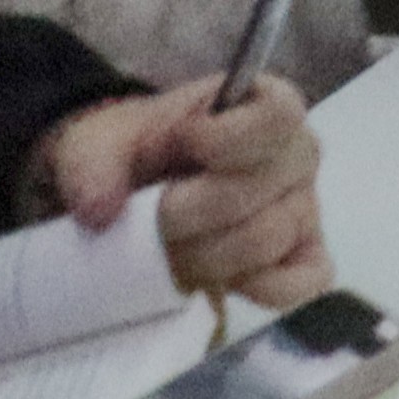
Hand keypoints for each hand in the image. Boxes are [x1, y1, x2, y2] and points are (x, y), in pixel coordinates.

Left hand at [34, 83, 327, 310]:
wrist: (139, 192)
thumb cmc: (133, 155)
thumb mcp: (98, 144)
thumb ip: (93, 166)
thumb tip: (100, 214)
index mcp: (265, 109)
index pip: (277, 118)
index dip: (228, 138)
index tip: (179, 143)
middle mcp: (297, 157)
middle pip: (259, 192)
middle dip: (187, 214)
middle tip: (148, 219)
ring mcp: (304, 209)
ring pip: (265, 240)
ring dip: (203, 255)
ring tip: (168, 252)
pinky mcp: (301, 258)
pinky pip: (305, 282)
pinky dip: (263, 289)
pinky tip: (222, 285)